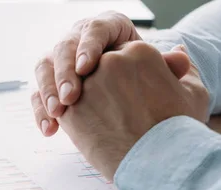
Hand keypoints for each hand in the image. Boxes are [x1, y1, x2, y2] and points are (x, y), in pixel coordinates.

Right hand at [31, 12, 188, 135]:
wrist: (138, 113)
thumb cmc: (151, 89)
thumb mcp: (164, 79)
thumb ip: (168, 69)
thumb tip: (180, 57)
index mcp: (110, 29)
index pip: (95, 29)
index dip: (88, 47)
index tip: (87, 68)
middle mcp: (82, 41)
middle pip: (64, 47)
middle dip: (64, 72)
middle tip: (70, 97)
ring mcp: (64, 64)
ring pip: (45, 67)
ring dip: (48, 90)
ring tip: (59, 113)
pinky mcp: (53, 88)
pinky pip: (39, 95)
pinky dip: (41, 112)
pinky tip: (50, 129)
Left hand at [56, 42, 209, 179]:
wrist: (159, 165)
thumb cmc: (180, 131)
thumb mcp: (194, 93)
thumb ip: (183, 68)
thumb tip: (178, 49)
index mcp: (139, 50)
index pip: (124, 57)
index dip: (129, 80)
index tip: (137, 100)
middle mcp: (110, 61)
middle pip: (101, 70)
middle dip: (108, 90)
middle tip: (122, 115)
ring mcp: (87, 85)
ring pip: (81, 88)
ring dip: (91, 105)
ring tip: (110, 127)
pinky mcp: (71, 110)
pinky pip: (67, 110)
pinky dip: (78, 122)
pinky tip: (94, 135)